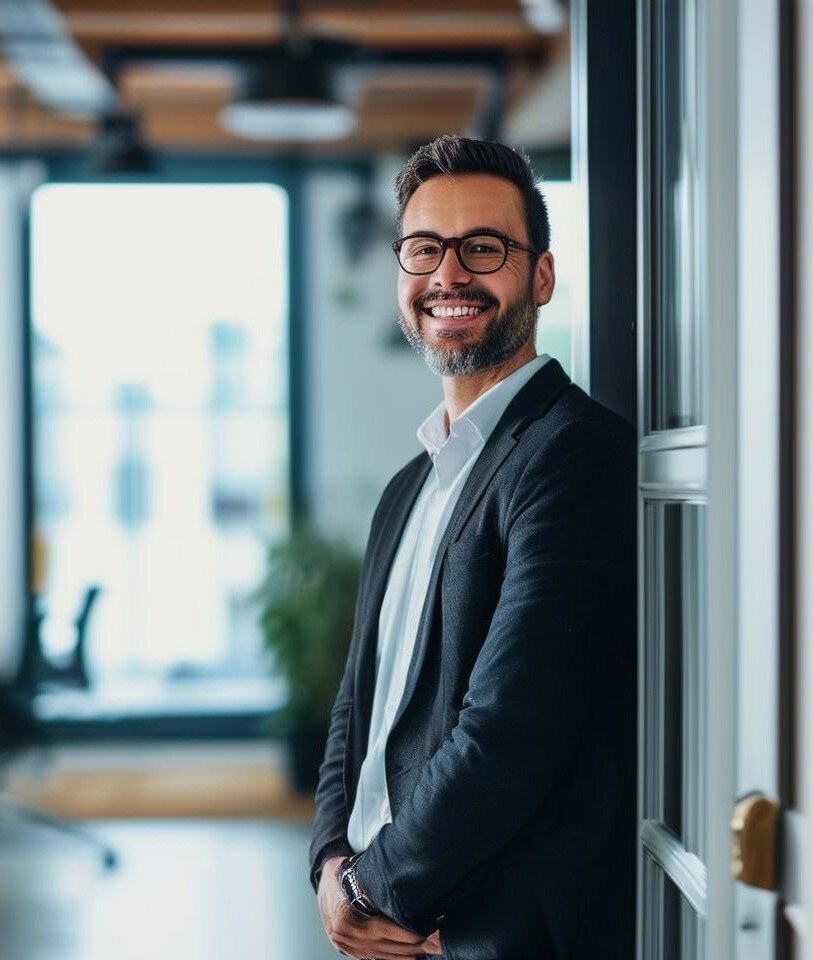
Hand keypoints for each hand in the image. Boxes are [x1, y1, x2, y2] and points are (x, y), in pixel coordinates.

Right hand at [318, 855, 440, 958]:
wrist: (323, 877)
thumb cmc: (343, 872)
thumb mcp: (356, 873)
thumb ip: (374, 888)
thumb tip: (403, 894)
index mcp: (343, 914)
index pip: (378, 929)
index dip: (399, 934)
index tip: (418, 935)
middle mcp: (341, 932)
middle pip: (378, 945)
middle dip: (404, 948)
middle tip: (426, 947)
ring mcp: (341, 942)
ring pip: (374, 954)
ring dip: (397, 956)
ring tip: (418, 954)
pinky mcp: (343, 947)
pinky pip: (366, 956)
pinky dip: (384, 957)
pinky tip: (400, 957)